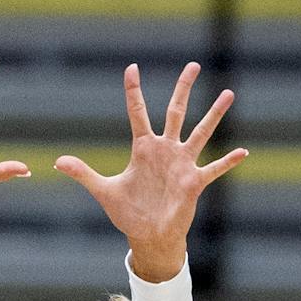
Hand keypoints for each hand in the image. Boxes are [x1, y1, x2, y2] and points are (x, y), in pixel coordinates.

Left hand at [56, 62, 246, 282]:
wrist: (148, 235)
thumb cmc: (128, 213)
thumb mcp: (104, 191)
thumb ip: (83, 173)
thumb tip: (57, 161)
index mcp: (143, 148)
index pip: (138, 112)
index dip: (133, 90)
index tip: (132, 67)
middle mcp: (165, 150)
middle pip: (176, 111)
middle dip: (183, 88)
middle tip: (193, 65)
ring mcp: (181, 164)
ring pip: (200, 132)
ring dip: (214, 114)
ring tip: (228, 93)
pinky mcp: (193, 182)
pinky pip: (214, 169)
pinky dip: (227, 161)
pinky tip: (243, 151)